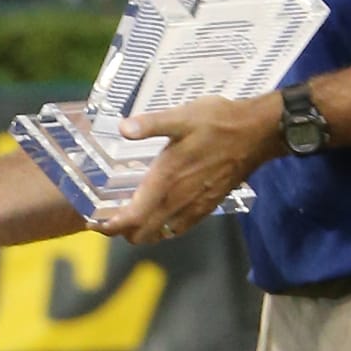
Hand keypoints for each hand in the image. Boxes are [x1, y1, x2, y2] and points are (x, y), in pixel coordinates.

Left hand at [97, 94, 281, 245]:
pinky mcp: (208, 206)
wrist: (257, 133)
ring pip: (160, 234)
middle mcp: (178, 200)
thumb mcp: (181, 117)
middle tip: (105, 218)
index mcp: (166, 181)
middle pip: (142, 233)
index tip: (93, 222)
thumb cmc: (217, 122)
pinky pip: (180, 228)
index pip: (132, 218)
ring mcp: (195, 206)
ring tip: (126, 217)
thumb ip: (150, 124)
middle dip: (121, 231)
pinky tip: (156, 215)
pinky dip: (162, 228)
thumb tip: (123, 128)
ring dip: (141, 231)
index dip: (109, 226)